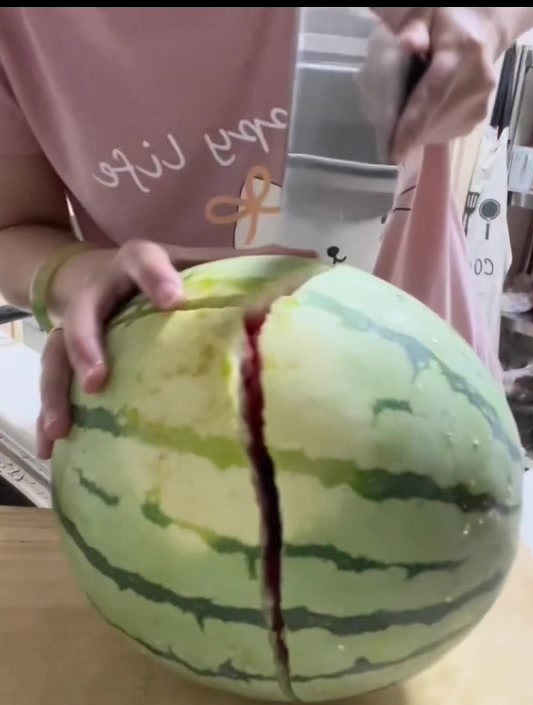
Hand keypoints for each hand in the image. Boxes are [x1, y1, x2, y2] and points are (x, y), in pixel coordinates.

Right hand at [37, 240, 315, 458]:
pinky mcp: (63, 358)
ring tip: (63, 428)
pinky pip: (50, 385)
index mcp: (139, 264)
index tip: (173, 299)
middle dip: (86, 343)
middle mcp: (102, 293)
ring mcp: (76, 326)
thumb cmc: (167, 276)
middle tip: (99, 379)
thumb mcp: (199, 263)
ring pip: (54, 354)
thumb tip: (311, 255)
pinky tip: (52, 448)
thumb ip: (247, 264)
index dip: (155, 277)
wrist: (101, 274)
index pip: (143, 259)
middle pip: (82, 311)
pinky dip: (49, 413)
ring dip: (56, 391)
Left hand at [363, 7, 503, 162]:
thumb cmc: (447, 23)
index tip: (394, 152)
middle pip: (434, 118)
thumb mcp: (427, 14)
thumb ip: (414, 29)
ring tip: (406, 117)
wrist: (483, 32)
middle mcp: (477, 81)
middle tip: (387, 134)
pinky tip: (423, 116)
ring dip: (417, 132)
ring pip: (440, 130)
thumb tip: (407, 46)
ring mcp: (482, 101)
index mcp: (462, 52)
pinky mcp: (480, 116)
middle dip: (407, 132)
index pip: (434, 93)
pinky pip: (447, 132)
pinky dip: (429, 130)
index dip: (413, 125)